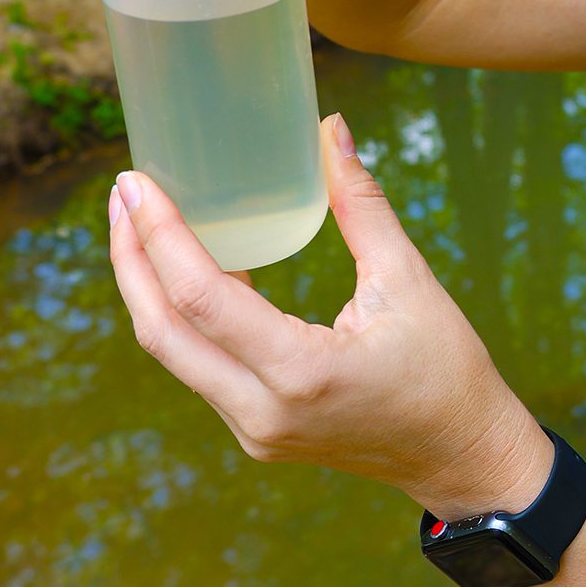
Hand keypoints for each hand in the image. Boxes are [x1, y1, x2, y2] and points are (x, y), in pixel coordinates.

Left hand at [105, 112, 553, 519]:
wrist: (461, 455)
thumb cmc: (446, 369)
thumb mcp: (408, 279)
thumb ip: (360, 205)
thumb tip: (330, 131)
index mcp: (300, 371)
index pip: (200, 297)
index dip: (160, 234)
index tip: (138, 182)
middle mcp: (261, 410)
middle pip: (162, 331)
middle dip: (130, 258)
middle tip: (123, 194)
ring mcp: (253, 429)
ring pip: (172, 354)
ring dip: (147, 288)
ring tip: (139, 223)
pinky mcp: (255, 432)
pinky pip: (199, 368)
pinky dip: (182, 316)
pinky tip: (185, 268)